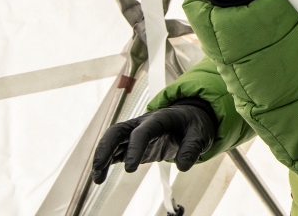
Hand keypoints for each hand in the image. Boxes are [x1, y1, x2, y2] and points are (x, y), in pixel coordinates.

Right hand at [91, 100, 216, 183]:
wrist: (189, 118)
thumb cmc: (193, 124)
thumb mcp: (200, 134)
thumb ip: (192, 148)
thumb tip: (183, 166)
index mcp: (159, 119)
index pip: (142, 132)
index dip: (135, 149)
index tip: (130, 169)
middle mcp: (142, 124)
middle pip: (118, 131)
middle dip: (106, 147)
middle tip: (99, 168)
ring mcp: (135, 133)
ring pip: (113, 141)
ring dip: (102, 157)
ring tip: (97, 178)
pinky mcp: (133, 144)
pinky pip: (116, 151)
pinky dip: (106, 162)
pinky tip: (100, 176)